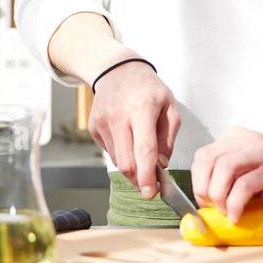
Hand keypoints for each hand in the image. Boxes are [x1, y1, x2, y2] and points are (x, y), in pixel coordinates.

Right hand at [87, 60, 179, 198]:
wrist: (117, 70)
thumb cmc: (148, 89)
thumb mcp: (169, 106)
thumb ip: (168, 137)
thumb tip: (162, 164)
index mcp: (142, 108)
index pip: (144, 150)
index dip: (148, 176)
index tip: (151, 193)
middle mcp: (119, 115)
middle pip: (126, 163)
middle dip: (139, 179)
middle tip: (151, 183)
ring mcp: (102, 121)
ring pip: (117, 161)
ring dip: (132, 167)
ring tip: (141, 155)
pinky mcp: (93, 127)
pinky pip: (109, 152)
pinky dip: (122, 154)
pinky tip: (127, 139)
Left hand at [191, 126, 262, 223]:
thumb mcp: (254, 166)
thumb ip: (234, 174)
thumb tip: (209, 201)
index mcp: (237, 138)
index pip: (202, 156)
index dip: (197, 180)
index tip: (204, 201)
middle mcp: (245, 141)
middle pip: (207, 160)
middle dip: (203, 189)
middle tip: (213, 208)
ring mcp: (260, 153)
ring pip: (222, 170)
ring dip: (218, 196)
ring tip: (226, 212)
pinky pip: (244, 186)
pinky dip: (235, 204)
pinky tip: (238, 216)